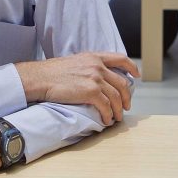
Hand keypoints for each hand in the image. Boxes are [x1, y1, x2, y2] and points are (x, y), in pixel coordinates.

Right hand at [15, 52, 138, 124]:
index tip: (137, 75)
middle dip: (126, 97)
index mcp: (94, 57)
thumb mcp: (75, 62)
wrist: (40, 77)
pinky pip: (106, 106)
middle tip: (125, 106)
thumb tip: (97, 78)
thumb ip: (89, 66)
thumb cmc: (52, 72)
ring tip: (116, 117)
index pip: (121, 59)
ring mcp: (95, 78)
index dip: (132, 67)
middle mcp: (98, 66)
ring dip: (118, 110)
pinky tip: (106, 120)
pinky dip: (108, 115)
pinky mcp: (90, 92)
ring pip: (116, 97)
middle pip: (121, 83)